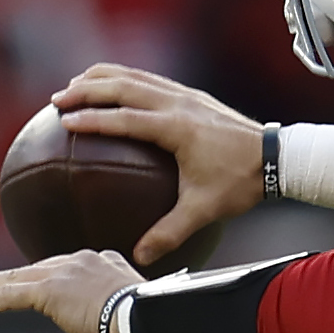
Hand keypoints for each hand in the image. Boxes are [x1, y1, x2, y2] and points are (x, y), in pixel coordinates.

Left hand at [0, 250, 137, 332]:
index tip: (41, 283)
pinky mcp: (48, 290)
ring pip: (15, 278)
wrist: (149, 316)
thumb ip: (125, 307)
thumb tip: (133, 326)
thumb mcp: (141, 308)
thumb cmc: (153, 320)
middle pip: (35, 268)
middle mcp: (80, 260)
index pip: (68, 268)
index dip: (50, 277)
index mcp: (104, 262)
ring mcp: (63, 273)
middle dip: (7, 275)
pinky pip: (8, 295)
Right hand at [50, 65, 263, 264]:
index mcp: (177, 128)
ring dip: (102, 78)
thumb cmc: (240, 184)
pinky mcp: (192, 95)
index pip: (126, 118)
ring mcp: (186, 95)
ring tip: (73, 85)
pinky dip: (124, 78)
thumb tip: (140, 257)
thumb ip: (170, 232)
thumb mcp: (204, 209)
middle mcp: (178, 103)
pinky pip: (149, 79)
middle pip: (123, 86)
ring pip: (135, 76)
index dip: (93, 118)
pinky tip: (111, 87)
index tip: (65, 121)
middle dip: (86, 90)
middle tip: (56, 100)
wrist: (277, 158)